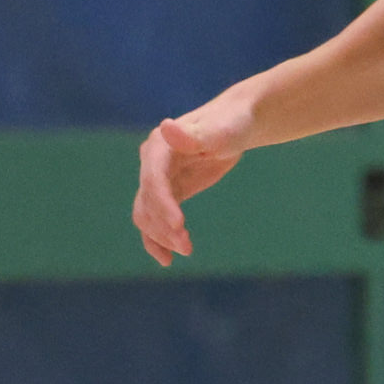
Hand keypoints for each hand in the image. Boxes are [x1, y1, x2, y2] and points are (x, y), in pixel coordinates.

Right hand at [134, 95, 255, 263]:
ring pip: (147, 215)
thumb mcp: (220, 130)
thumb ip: (194, 135)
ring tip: (186, 250)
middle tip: (187, 247)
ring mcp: (157, 179)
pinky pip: (155, 220)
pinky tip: (167, 259)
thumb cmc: (231, 124)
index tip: (179, 225)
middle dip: (163, 226)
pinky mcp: (167, 193)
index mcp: (159, 145)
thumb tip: (165, 127)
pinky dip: (157, 240)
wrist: (236, 126)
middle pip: (147, 201)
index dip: (162, 204)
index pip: (153, 179)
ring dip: (161, 236)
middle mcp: (151, 162)